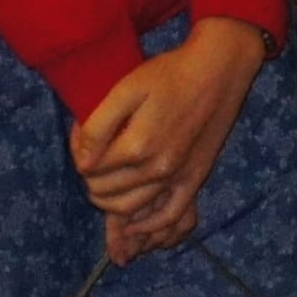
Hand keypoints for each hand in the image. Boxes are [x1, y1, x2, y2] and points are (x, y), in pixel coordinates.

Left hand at [71, 18, 268, 260]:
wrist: (218, 70)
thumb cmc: (169, 74)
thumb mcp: (125, 89)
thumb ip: (98, 126)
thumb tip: (83, 160)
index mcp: (136, 145)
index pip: (89, 168)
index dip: (78, 151)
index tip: (82, 133)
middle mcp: (157, 168)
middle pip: (105, 191)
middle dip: (90, 177)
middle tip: (92, 155)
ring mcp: (178, 177)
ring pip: (130, 208)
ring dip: (108, 202)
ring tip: (103, 183)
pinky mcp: (195, 179)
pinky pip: (171, 216)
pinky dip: (149, 227)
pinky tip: (133, 224)